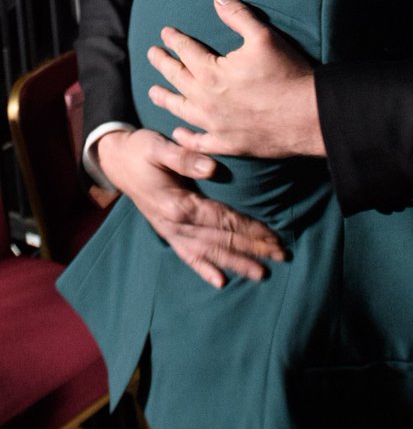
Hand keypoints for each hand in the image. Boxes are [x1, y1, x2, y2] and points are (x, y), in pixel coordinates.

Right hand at [96, 126, 284, 287]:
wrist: (115, 161)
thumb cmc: (140, 150)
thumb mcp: (158, 146)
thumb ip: (184, 157)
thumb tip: (212, 166)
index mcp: (177, 205)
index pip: (222, 220)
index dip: (249, 229)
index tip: (274, 236)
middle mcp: (175, 224)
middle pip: (221, 240)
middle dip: (253, 249)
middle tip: (281, 255)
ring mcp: (170, 232)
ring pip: (209, 253)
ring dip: (236, 263)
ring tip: (261, 274)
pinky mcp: (167, 233)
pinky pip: (187, 256)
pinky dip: (204, 269)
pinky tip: (220, 282)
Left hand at [147, 0, 325, 158]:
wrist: (307, 115)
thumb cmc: (286, 73)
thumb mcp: (263, 36)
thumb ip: (238, 15)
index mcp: (212, 73)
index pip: (186, 51)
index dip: (175, 39)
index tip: (165, 32)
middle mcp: (206, 100)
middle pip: (177, 78)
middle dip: (163, 64)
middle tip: (152, 54)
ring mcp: (215, 125)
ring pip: (181, 110)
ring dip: (166, 99)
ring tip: (153, 93)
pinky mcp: (228, 144)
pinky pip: (199, 142)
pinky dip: (186, 138)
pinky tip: (179, 133)